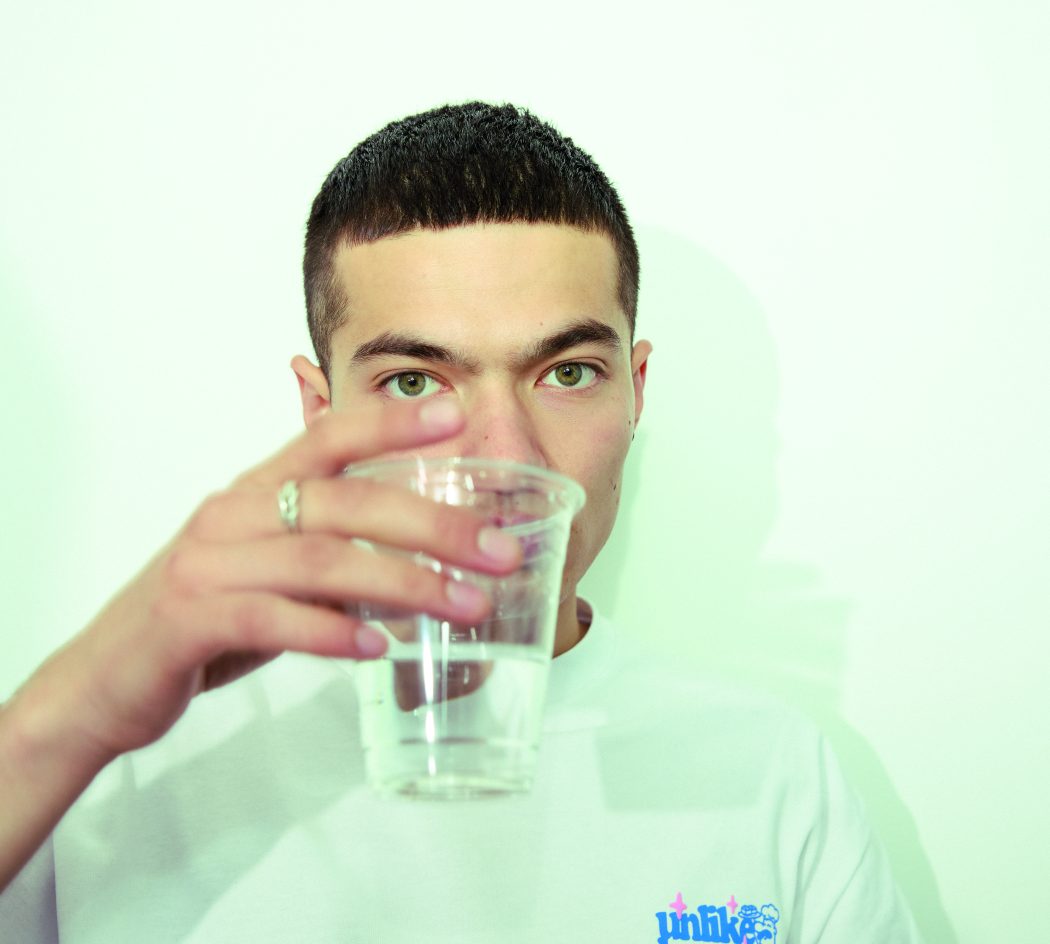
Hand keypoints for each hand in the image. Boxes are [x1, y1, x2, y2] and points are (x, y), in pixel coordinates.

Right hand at [23, 398, 522, 766]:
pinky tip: (379, 648)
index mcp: (254, 492)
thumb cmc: (203, 618)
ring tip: (466, 607)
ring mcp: (207, 564)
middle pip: (345, 502)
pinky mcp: (188, 618)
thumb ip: (330, 556)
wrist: (107, 678)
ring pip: (320, 560)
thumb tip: (419, 563)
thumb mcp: (271, 572)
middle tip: (500, 552)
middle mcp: (232, 514)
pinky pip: (271, 619)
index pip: (328, 438)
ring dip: (404, 584)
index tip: (458, 414)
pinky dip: (331, 631)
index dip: (392, 423)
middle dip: (433, 525)